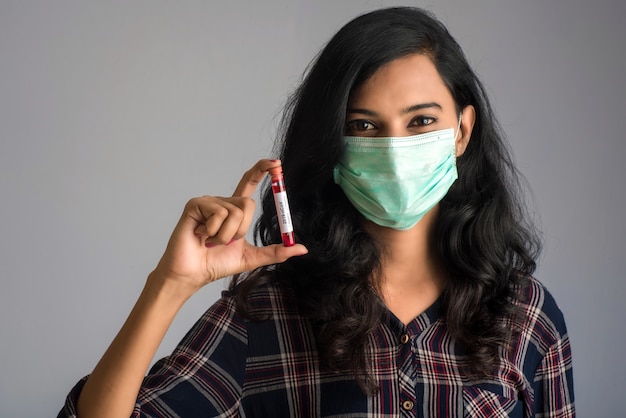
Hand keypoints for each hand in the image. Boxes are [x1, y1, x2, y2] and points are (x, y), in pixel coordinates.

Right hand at [151, 159, 307, 297]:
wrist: (193, 274)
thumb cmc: (216, 263)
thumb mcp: (252, 257)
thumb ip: (277, 252)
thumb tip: (302, 249)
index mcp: (234, 210)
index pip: (249, 183)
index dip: (262, 170)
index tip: (276, 163)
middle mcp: (222, 202)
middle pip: (247, 204)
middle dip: (240, 230)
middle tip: (224, 242)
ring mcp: (208, 201)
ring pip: (234, 212)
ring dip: (225, 235)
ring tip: (210, 240)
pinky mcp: (196, 205)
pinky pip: (218, 213)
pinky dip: (213, 231)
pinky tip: (200, 236)